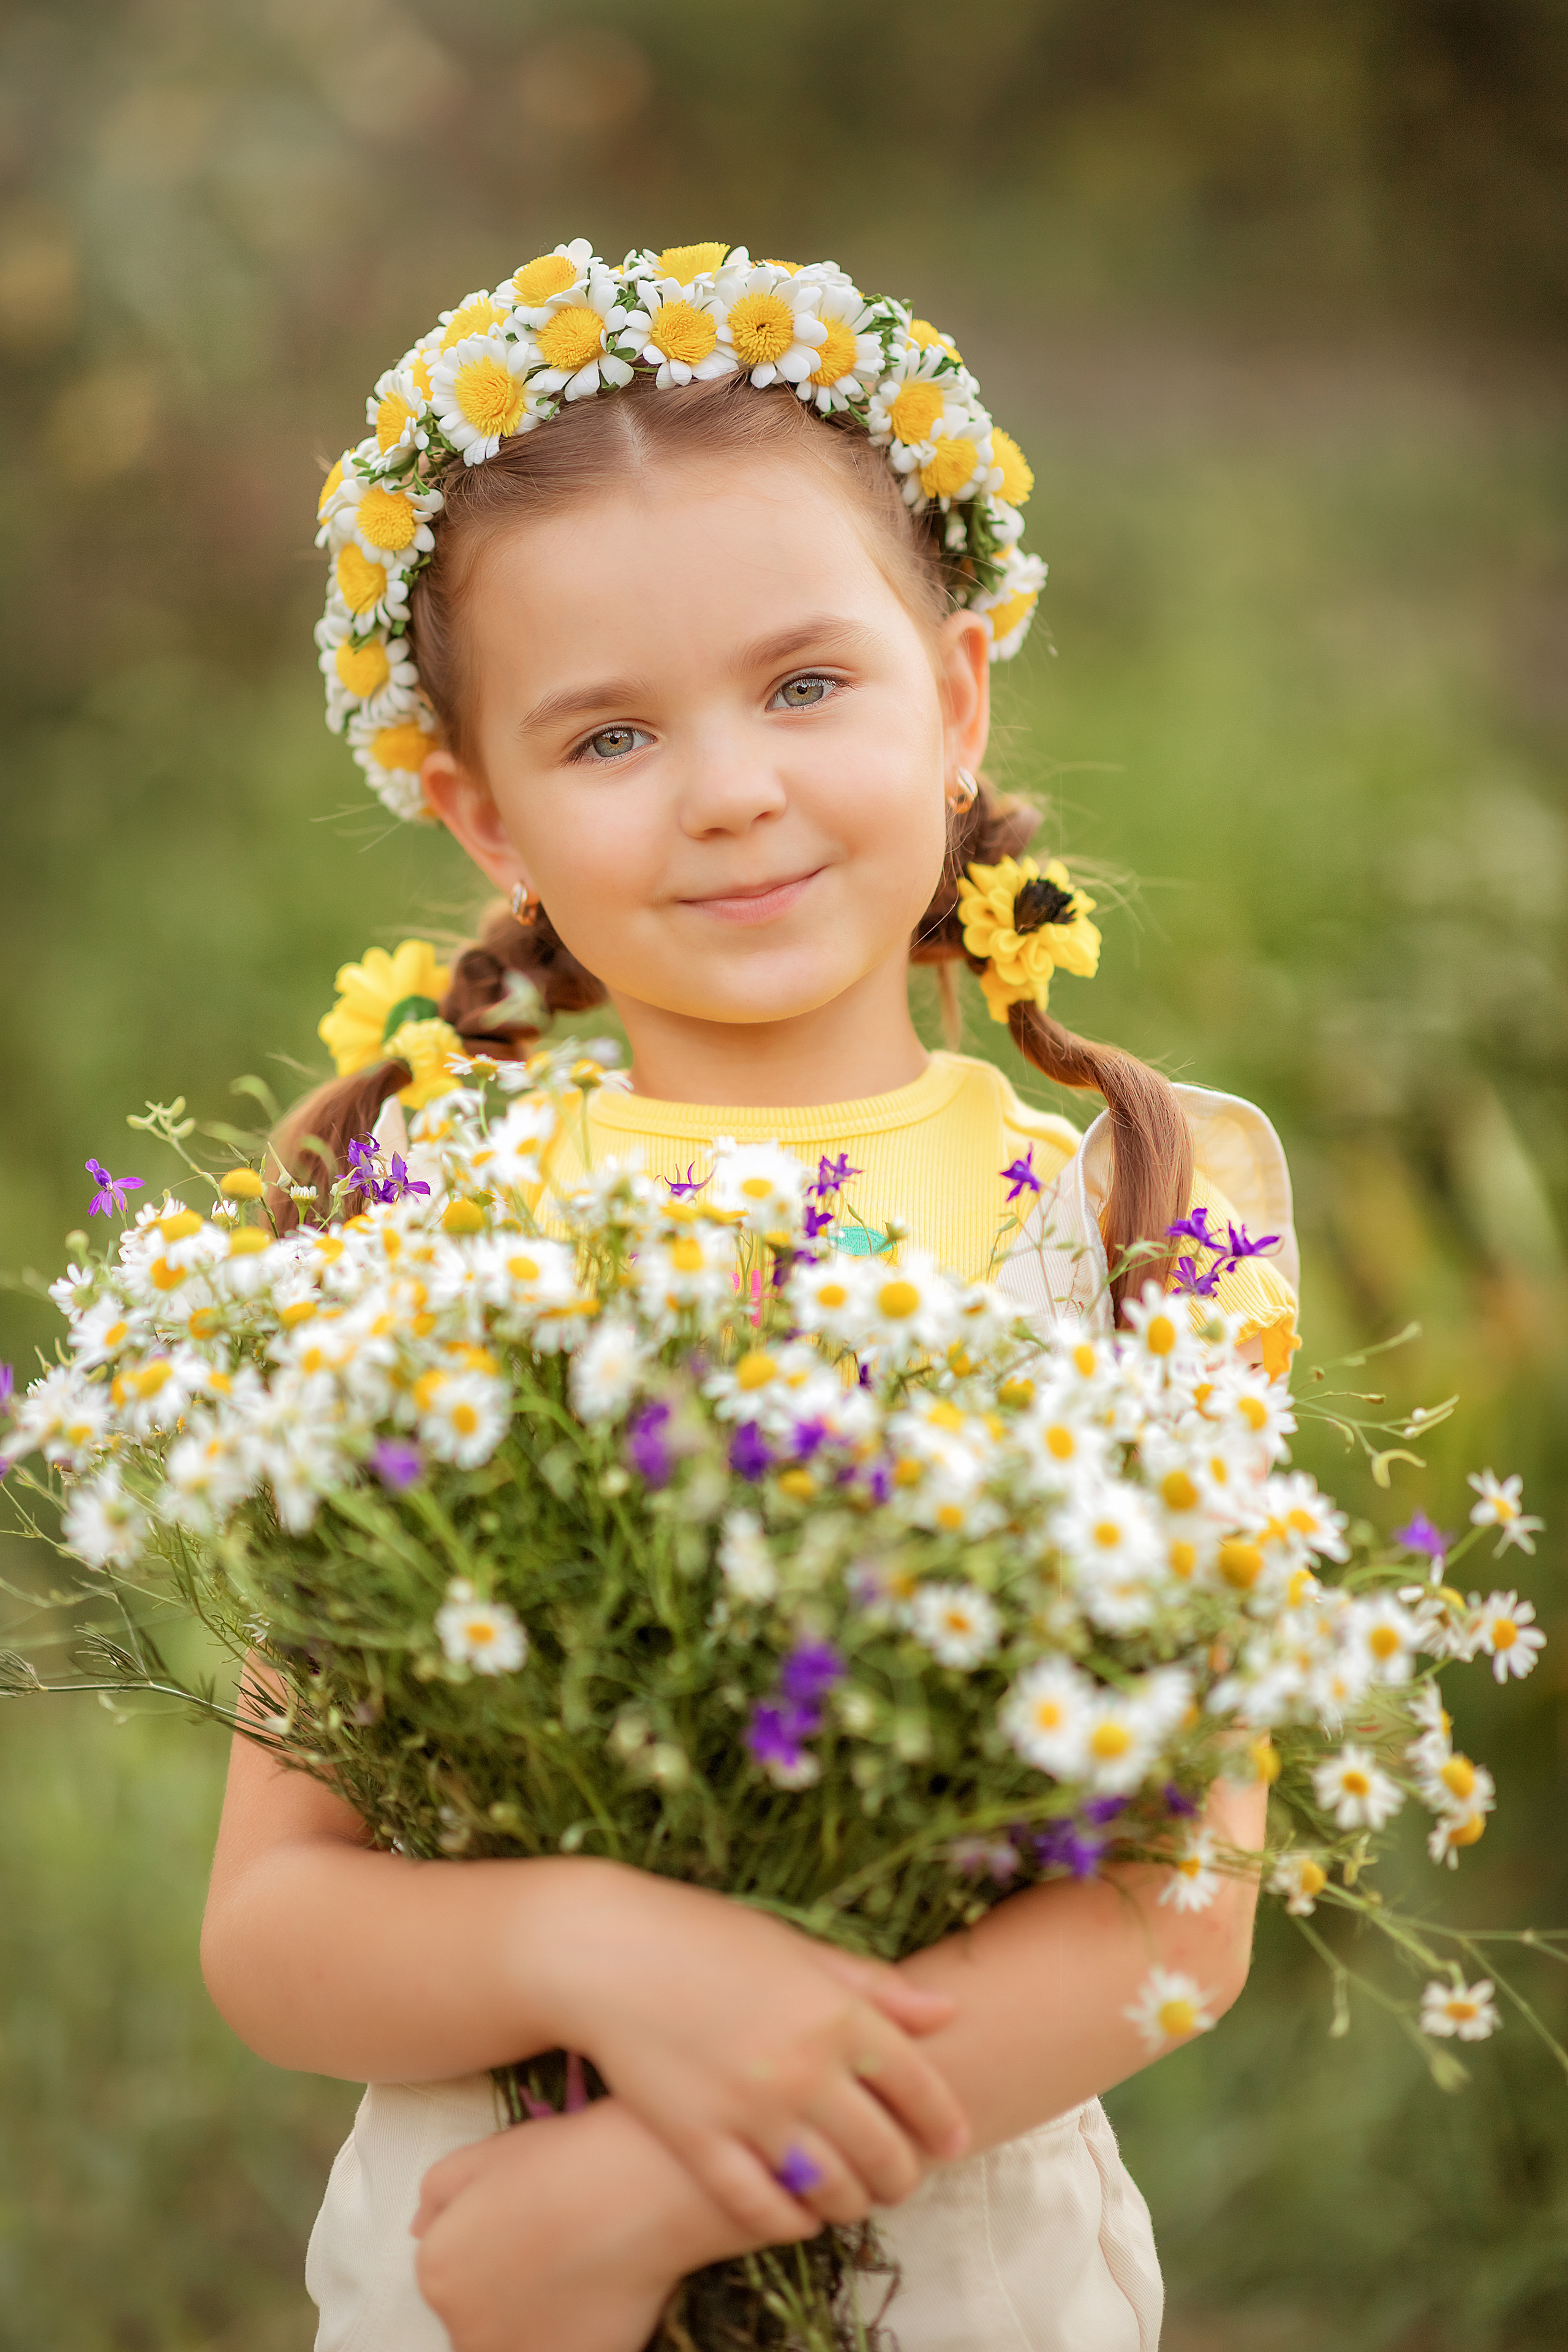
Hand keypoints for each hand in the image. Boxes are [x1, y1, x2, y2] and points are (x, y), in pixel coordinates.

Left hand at [412, 2100, 763, 2351]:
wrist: (638, 2188)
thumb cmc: (566, 2161)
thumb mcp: (486, 2153)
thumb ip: (438, 2193)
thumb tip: (420, 2227)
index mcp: (437, 2269)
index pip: (452, 2277)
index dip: (494, 2252)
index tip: (530, 2235)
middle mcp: (462, 2325)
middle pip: (480, 2318)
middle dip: (512, 2293)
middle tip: (559, 2253)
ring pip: (514, 2340)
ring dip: (539, 2320)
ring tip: (581, 2275)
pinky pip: (557, 2349)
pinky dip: (574, 2334)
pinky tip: (600, 2297)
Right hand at [532, 1864, 968, 2238]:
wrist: (607, 1952)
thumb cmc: (704, 1937)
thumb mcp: (796, 1946)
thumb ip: (871, 1985)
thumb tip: (945, 2010)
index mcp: (835, 2011)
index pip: (920, 2086)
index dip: (945, 2122)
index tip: (953, 2141)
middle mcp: (804, 2068)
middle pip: (884, 2151)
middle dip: (903, 2175)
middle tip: (902, 2178)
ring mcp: (751, 2111)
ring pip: (831, 2190)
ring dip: (853, 2203)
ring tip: (853, 2198)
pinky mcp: (700, 2142)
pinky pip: (762, 2208)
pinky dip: (791, 2222)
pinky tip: (799, 2216)